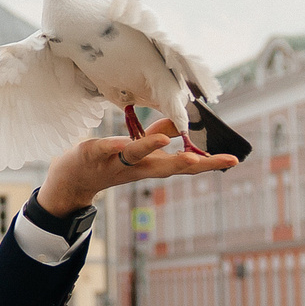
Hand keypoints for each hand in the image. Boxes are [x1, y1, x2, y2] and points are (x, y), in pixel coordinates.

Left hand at [39, 117, 234, 213]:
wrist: (70, 180)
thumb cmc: (108, 162)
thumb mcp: (138, 148)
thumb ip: (159, 134)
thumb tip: (181, 124)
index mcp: (150, 165)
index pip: (183, 165)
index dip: (209, 163)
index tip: (234, 160)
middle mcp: (136, 166)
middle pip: (165, 166)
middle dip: (187, 163)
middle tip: (206, 161)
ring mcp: (113, 161)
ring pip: (134, 155)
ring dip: (150, 148)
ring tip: (166, 142)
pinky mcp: (91, 155)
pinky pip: (102, 148)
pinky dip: (111, 146)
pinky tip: (119, 143)